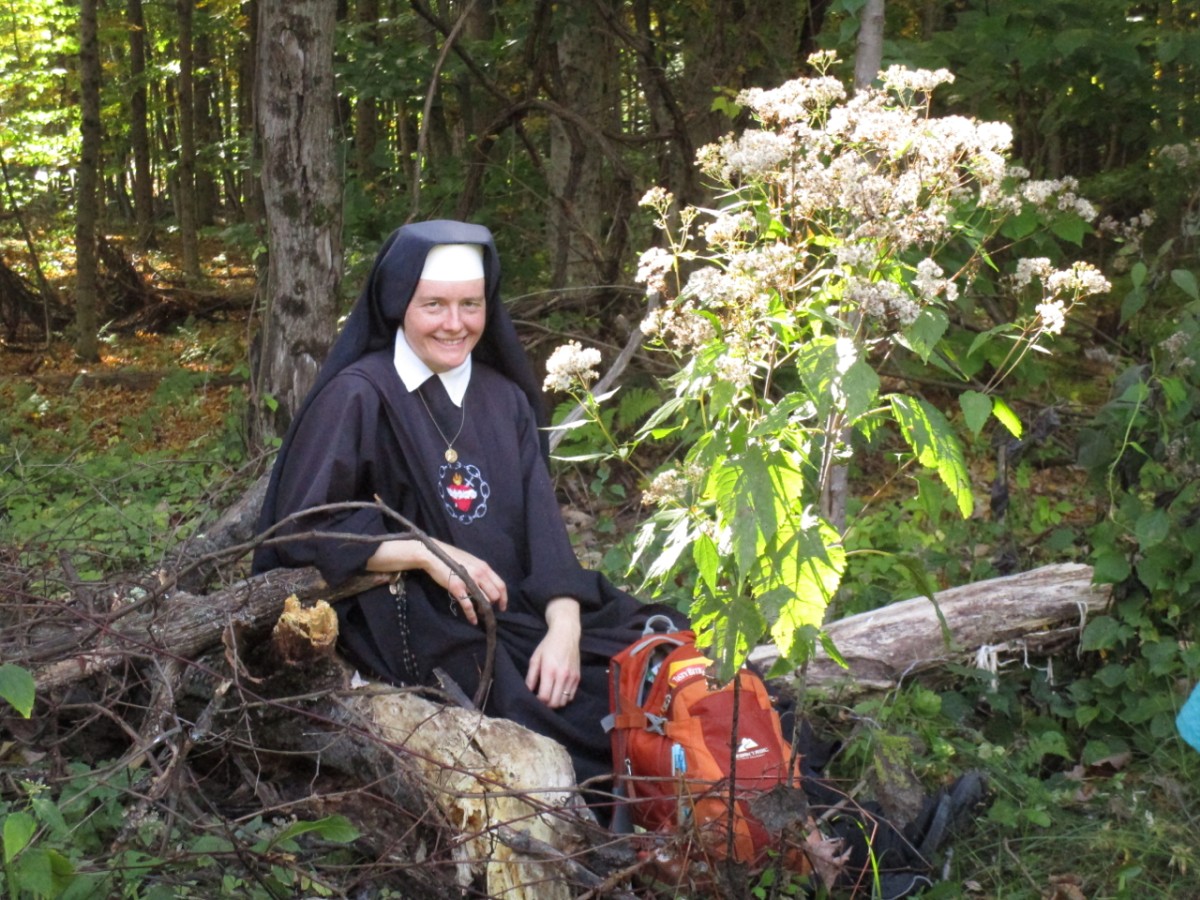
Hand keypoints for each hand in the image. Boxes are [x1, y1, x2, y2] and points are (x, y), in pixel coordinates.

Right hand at [367, 538, 506, 624]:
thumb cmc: (451, 557)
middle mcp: (480, 574)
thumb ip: (480, 571)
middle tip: (488, 610)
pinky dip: (472, 615)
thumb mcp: (471, 561)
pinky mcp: (457, 588)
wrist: (433, 554)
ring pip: (485, 600)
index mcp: (484, 567)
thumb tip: (487, 583)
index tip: (502, 606)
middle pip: (495, 595)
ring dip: (484, 610)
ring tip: (480, 615)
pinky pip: (469, 605)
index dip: (504, 598)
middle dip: (493, 604)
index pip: (501, 585)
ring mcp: (469, 581)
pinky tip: (473, 620)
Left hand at [526, 598, 580, 707]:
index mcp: (550, 671)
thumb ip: (531, 676)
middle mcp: (563, 676)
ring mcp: (572, 678)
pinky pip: (571, 696)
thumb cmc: (548, 645)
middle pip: (555, 703)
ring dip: (556, 702)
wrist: (566, 634)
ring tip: (550, 695)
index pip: (545, 697)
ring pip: (564, 701)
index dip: (538, 701)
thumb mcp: (535, 658)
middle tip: (542, 699)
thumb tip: (528, 691)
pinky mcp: (578, 677)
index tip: (535, 698)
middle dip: (547, 704)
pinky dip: (564, 697)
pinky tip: (558, 691)